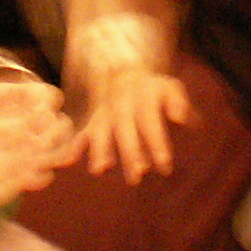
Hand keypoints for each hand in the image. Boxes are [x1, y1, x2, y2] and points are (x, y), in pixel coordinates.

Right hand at [74, 59, 192, 182]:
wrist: (123, 75)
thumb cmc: (153, 90)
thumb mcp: (169, 88)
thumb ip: (178, 102)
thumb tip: (183, 117)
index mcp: (143, 100)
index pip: (150, 123)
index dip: (157, 144)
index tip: (165, 165)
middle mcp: (121, 107)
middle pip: (125, 132)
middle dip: (131, 153)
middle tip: (139, 175)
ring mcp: (104, 115)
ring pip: (101, 134)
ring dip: (100, 152)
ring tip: (100, 170)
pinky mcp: (92, 123)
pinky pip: (81, 135)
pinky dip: (73, 148)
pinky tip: (66, 163)